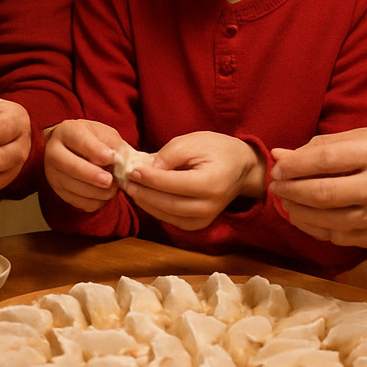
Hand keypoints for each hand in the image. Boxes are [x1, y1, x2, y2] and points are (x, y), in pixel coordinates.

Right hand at [43, 119, 123, 211]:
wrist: (74, 149)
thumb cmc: (93, 140)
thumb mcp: (105, 134)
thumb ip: (114, 146)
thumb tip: (120, 163)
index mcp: (66, 131)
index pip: (79, 140)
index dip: (95, 150)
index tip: (110, 157)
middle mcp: (54, 151)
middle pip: (69, 166)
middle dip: (91, 175)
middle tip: (109, 180)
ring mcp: (53, 173)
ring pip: (73, 187)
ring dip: (96, 192)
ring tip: (113, 188)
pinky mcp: (58, 191)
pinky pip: (77, 201)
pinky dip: (94, 201)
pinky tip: (104, 194)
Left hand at [126, 132, 260, 231]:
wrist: (241, 167)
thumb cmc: (217, 149)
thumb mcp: (193, 141)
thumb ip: (170, 154)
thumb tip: (148, 170)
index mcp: (211, 183)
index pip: (173, 184)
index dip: (149, 178)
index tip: (132, 170)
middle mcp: (209, 206)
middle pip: (167, 204)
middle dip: (143, 193)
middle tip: (125, 181)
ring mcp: (205, 219)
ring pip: (167, 215)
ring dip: (145, 203)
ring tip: (130, 188)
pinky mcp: (199, 224)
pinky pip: (171, 220)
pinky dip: (155, 209)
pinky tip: (144, 197)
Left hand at [268, 128, 366, 247]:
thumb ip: (322, 145)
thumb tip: (279, 155)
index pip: (321, 160)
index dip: (292, 166)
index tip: (278, 167)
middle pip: (319, 194)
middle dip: (289, 190)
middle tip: (276, 185)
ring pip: (324, 220)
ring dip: (296, 211)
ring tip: (285, 200)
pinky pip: (336, 237)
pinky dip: (313, 227)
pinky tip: (304, 216)